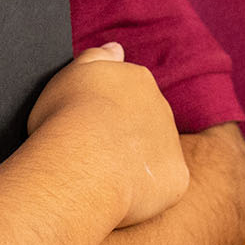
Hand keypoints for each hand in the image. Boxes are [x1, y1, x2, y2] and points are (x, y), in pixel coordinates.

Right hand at [28, 43, 188, 226]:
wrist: (84, 159)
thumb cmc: (67, 116)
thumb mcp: (72, 73)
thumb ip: (97, 57)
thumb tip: (117, 48)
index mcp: (137, 80)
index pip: (126, 93)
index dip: (103, 112)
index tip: (83, 126)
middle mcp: (162, 107)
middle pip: (143, 123)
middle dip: (122, 138)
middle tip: (90, 155)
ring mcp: (172, 143)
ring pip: (153, 155)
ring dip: (133, 165)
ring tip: (101, 178)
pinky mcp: (176, 178)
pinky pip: (162, 186)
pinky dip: (143, 194)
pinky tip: (117, 196)